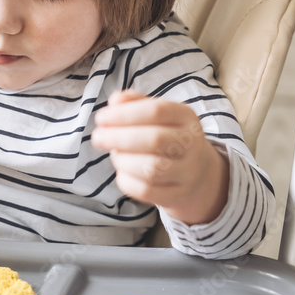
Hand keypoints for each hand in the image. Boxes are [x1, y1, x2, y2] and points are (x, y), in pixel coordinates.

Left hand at [91, 90, 228, 224]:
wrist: (197, 172)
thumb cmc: (167, 136)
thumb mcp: (157, 115)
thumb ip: (135, 104)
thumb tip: (115, 100)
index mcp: (186, 116)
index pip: (156, 111)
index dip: (124, 114)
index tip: (101, 117)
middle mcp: (192, 143)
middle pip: (155, 140)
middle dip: (118, 138)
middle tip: (97, 137)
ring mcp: (188, 172)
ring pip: (151, 168)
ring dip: (123, 160)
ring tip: (115, 154)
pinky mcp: (179, 195)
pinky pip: (147, 191)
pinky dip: (126, 181)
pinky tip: (122, 172)